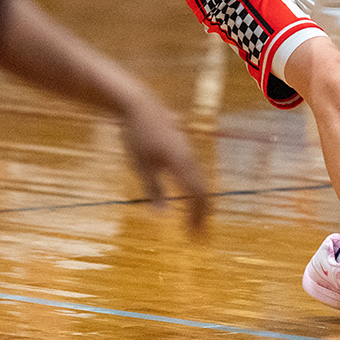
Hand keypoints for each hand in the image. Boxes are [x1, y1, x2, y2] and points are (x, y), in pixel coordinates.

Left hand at [119, 102, 208, 233]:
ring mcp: (187, 149)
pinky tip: (189, 195)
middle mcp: (189, 157)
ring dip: (199, 201)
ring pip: (199, 179)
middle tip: (198, 233)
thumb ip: (153, 189)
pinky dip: (194, 188)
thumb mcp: (141, 165)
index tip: (194, 235)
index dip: (197, 216)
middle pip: (202, 188)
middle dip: (201, 213)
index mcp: (181, 163)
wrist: (139, 103)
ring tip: (196, 219)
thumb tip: (162, 215)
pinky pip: (194, 171)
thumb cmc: (137, 135)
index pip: (196, 195)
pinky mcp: (182, 145)